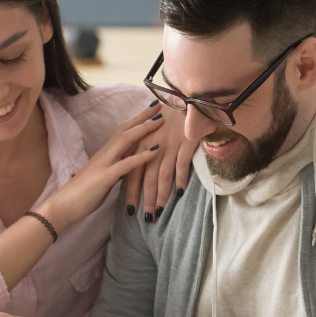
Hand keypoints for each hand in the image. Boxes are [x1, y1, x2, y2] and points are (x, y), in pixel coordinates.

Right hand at [40, 104, 164, 230]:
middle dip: (143, 116)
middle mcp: (104, 154)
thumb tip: (127, 167)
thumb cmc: (81, 195)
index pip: (122, 131)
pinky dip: (142, 156)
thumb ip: (114, 170)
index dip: (136, 120)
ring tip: (161, 120)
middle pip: (125, 129)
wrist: (62, 206)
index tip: (151, 111)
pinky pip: (126, 164)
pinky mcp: (105, 177)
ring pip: (126, 140)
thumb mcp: (102, 178)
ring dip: (144, 129)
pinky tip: (156, 150)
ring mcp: (104, 164)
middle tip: (160, 105)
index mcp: (104, 154)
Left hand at [125, 105, 196, 222]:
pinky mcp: (184, 143)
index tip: (130, 210)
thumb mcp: (150, 131)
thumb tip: (139, 170)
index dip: (131, 192)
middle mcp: (152, 146)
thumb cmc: (168, 116)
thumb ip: (144, 149)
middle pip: (146, 178)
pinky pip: (182, 165)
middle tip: (146, 219)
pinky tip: (179, 193)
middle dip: (145, 200)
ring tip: (160, 212)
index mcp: (140, 144)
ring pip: (162, 175)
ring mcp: (168, 145)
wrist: (185, 97)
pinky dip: (181, 179)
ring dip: (161, 195)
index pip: (132, 172)